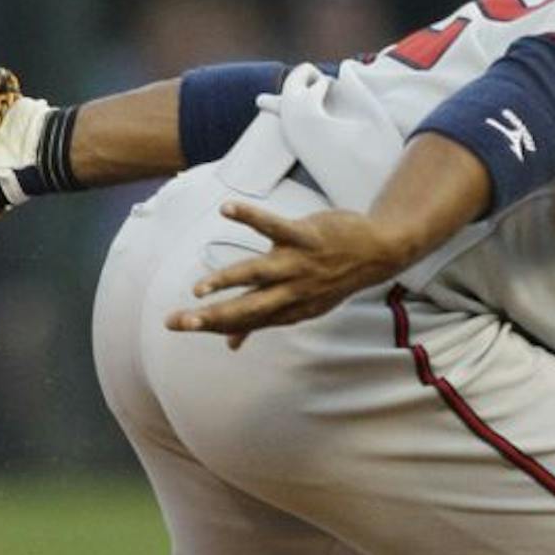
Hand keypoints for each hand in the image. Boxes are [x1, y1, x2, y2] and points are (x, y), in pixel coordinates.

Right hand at [167, 202, 407, 347]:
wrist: (377, 253)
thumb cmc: (331, 279)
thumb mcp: (301, 306)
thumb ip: (261, 322)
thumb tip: (231, 345)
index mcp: (288, 310)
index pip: (243, 320)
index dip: (211, 324)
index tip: (177, 325)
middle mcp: (292, 293)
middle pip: (246, 309)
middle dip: (212, 317)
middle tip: (178, 322)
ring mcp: (299, 265)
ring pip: (257, 274)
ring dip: (227, 281)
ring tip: (198, 288)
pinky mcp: (306, 237)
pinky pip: (274, 226)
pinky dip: (250, 217)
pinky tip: (226, 209)